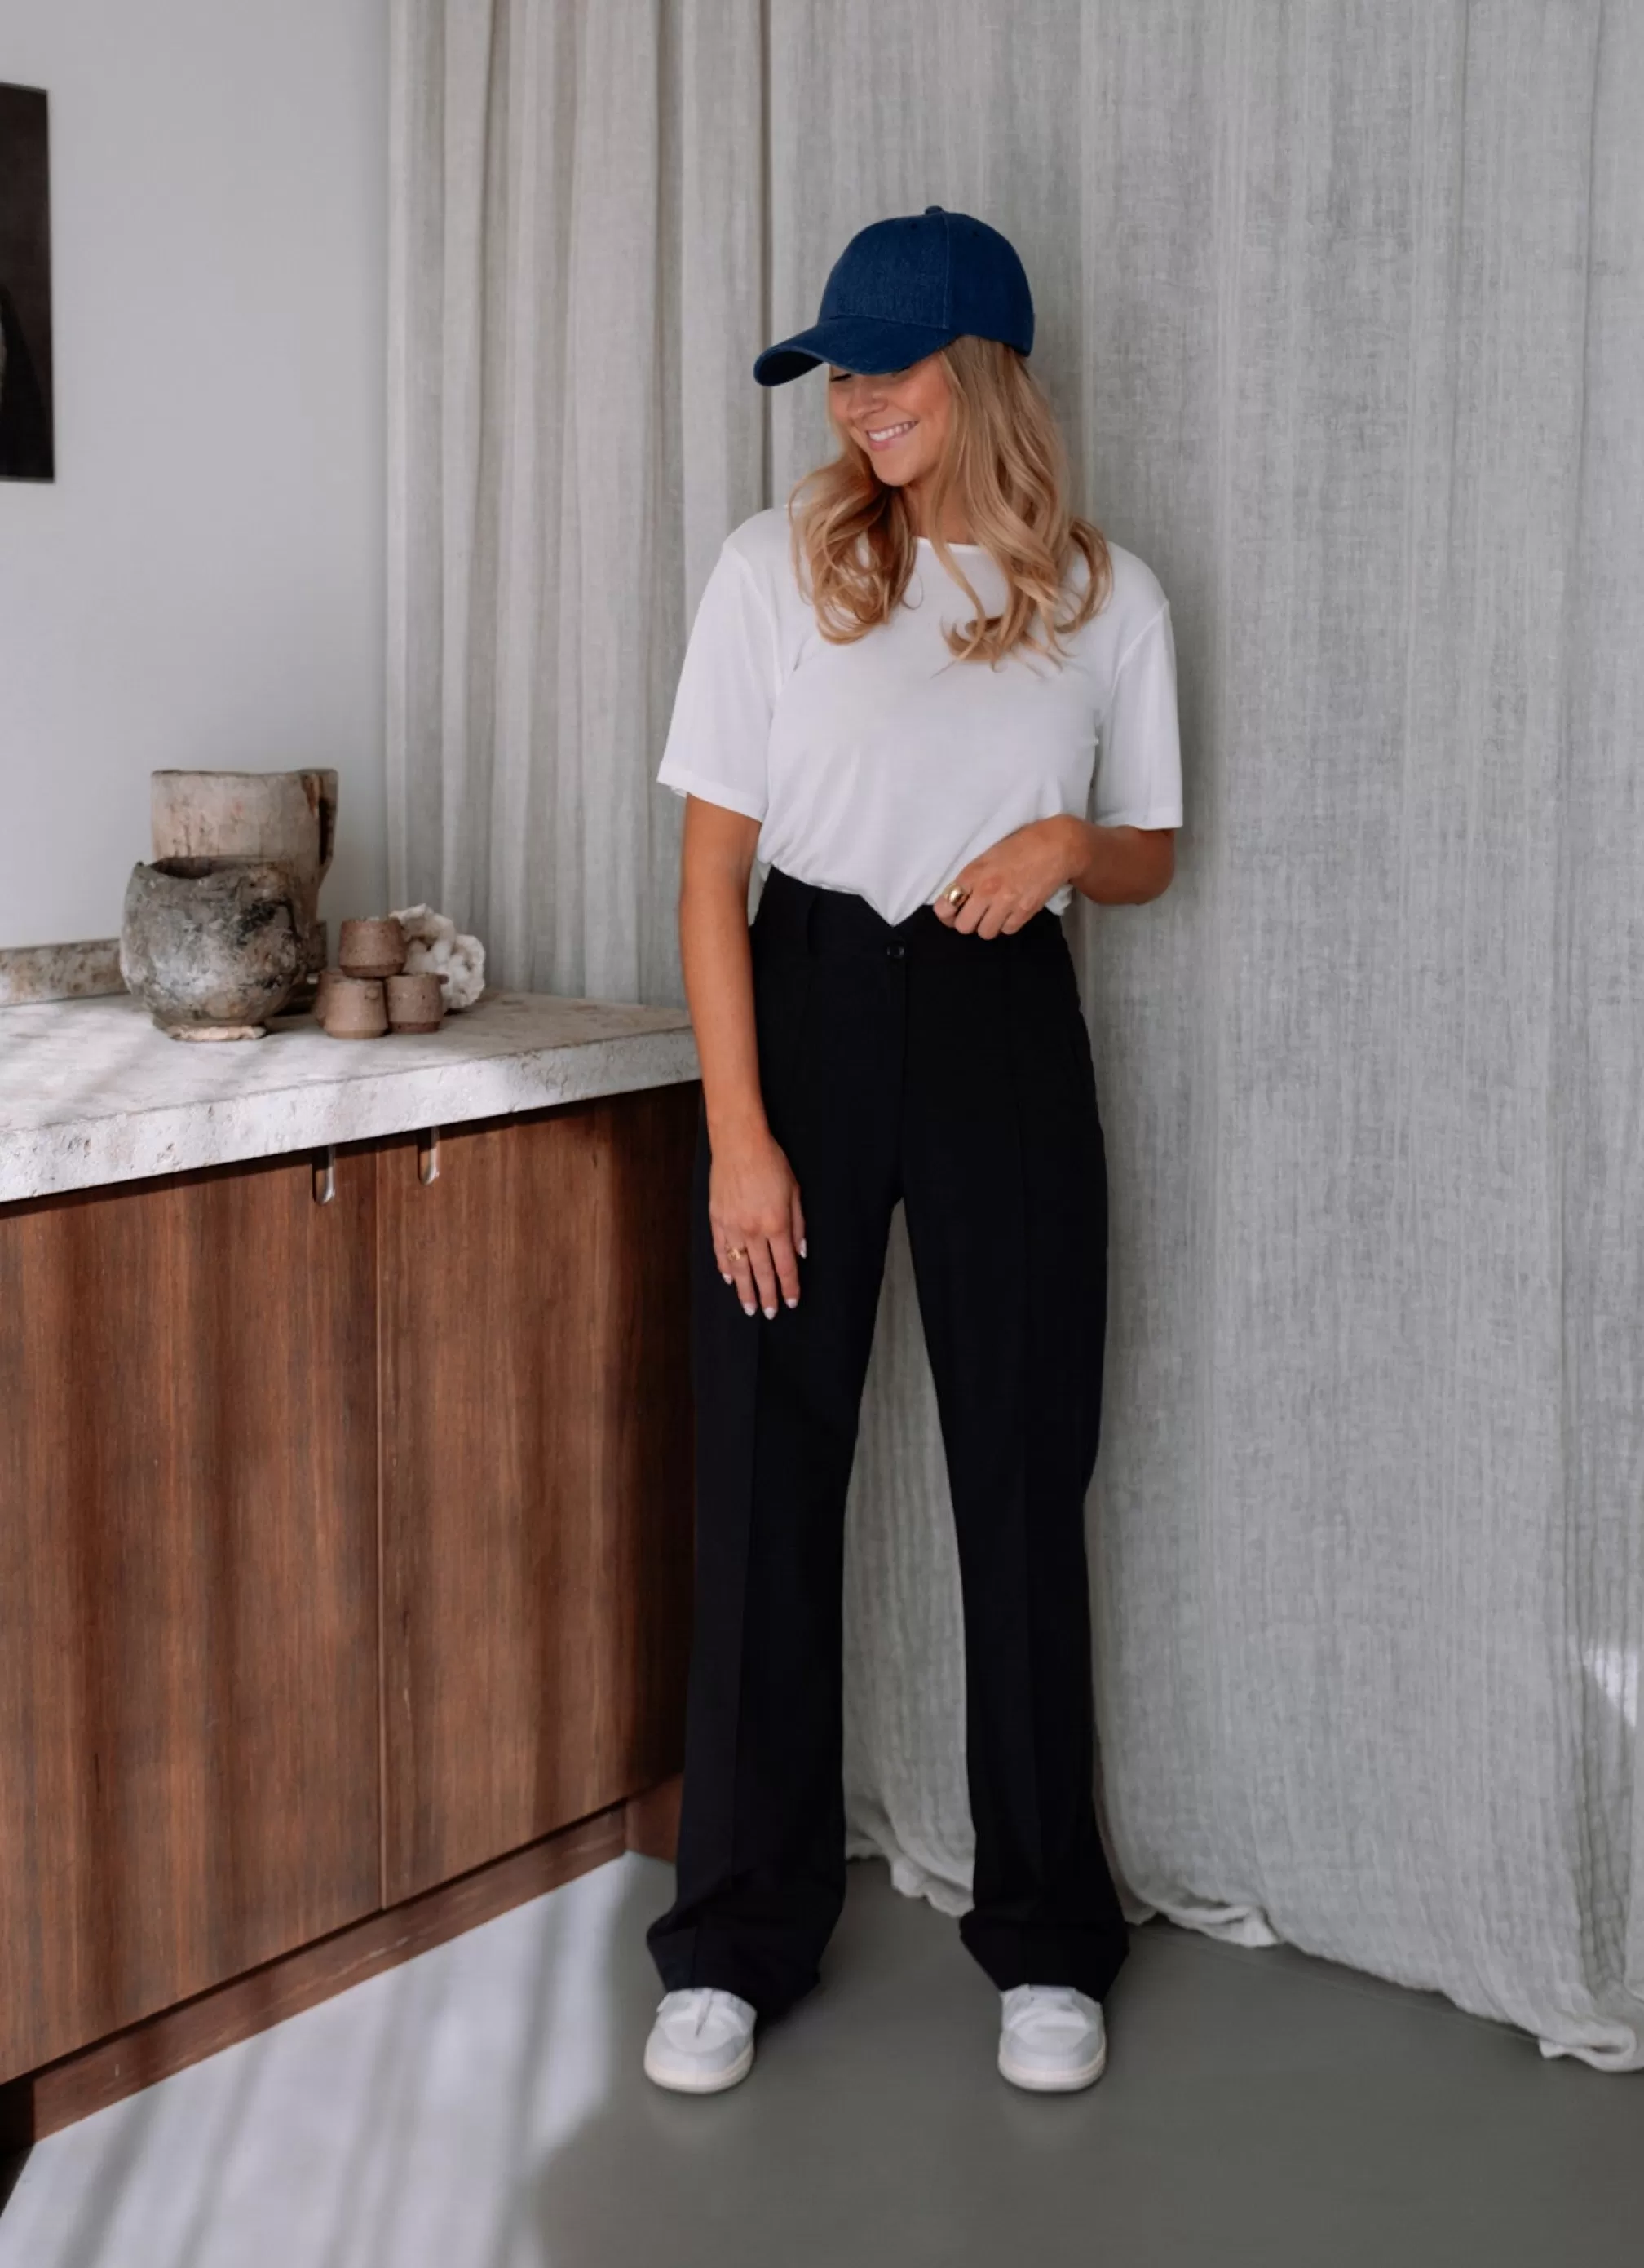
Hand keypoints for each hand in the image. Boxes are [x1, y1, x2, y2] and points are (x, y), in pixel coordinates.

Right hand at [708, 1122, 805, 1318]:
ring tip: (748, 1307)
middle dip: (768, 1295)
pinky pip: (721, 1250)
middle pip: (763, 1272)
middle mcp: (754, 1231)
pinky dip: (725, 1267)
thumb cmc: (771, 1163)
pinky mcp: (717, 1220)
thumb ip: (799, 1224)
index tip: (791, 1302)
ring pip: (739, 1267)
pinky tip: (729, 1279)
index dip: (789, 1287)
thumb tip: (800, 1252)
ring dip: (745, 1290)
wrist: (739, 1144)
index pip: (785, 1265)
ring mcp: (732, 1227)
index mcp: (777, 1224)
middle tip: (768, 1314)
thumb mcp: (795, 1191)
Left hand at [930, 817, 1082, 936]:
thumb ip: (971, 877)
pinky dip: (1006, 925)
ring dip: (987, 926)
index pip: (944, 907)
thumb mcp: (988, 856)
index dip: (946, 913)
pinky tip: (1010, 912)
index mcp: (973, 873)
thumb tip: (956, 898)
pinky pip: (1007, 931)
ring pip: (985, 933)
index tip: (951, 912)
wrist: (1057, 846)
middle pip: (963, 926)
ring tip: (993, 913)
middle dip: (966, 923)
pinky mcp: (1025, 912)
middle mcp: (987, 890)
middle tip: (973, 915)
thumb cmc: (1021, 846)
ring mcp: (1006, 903)